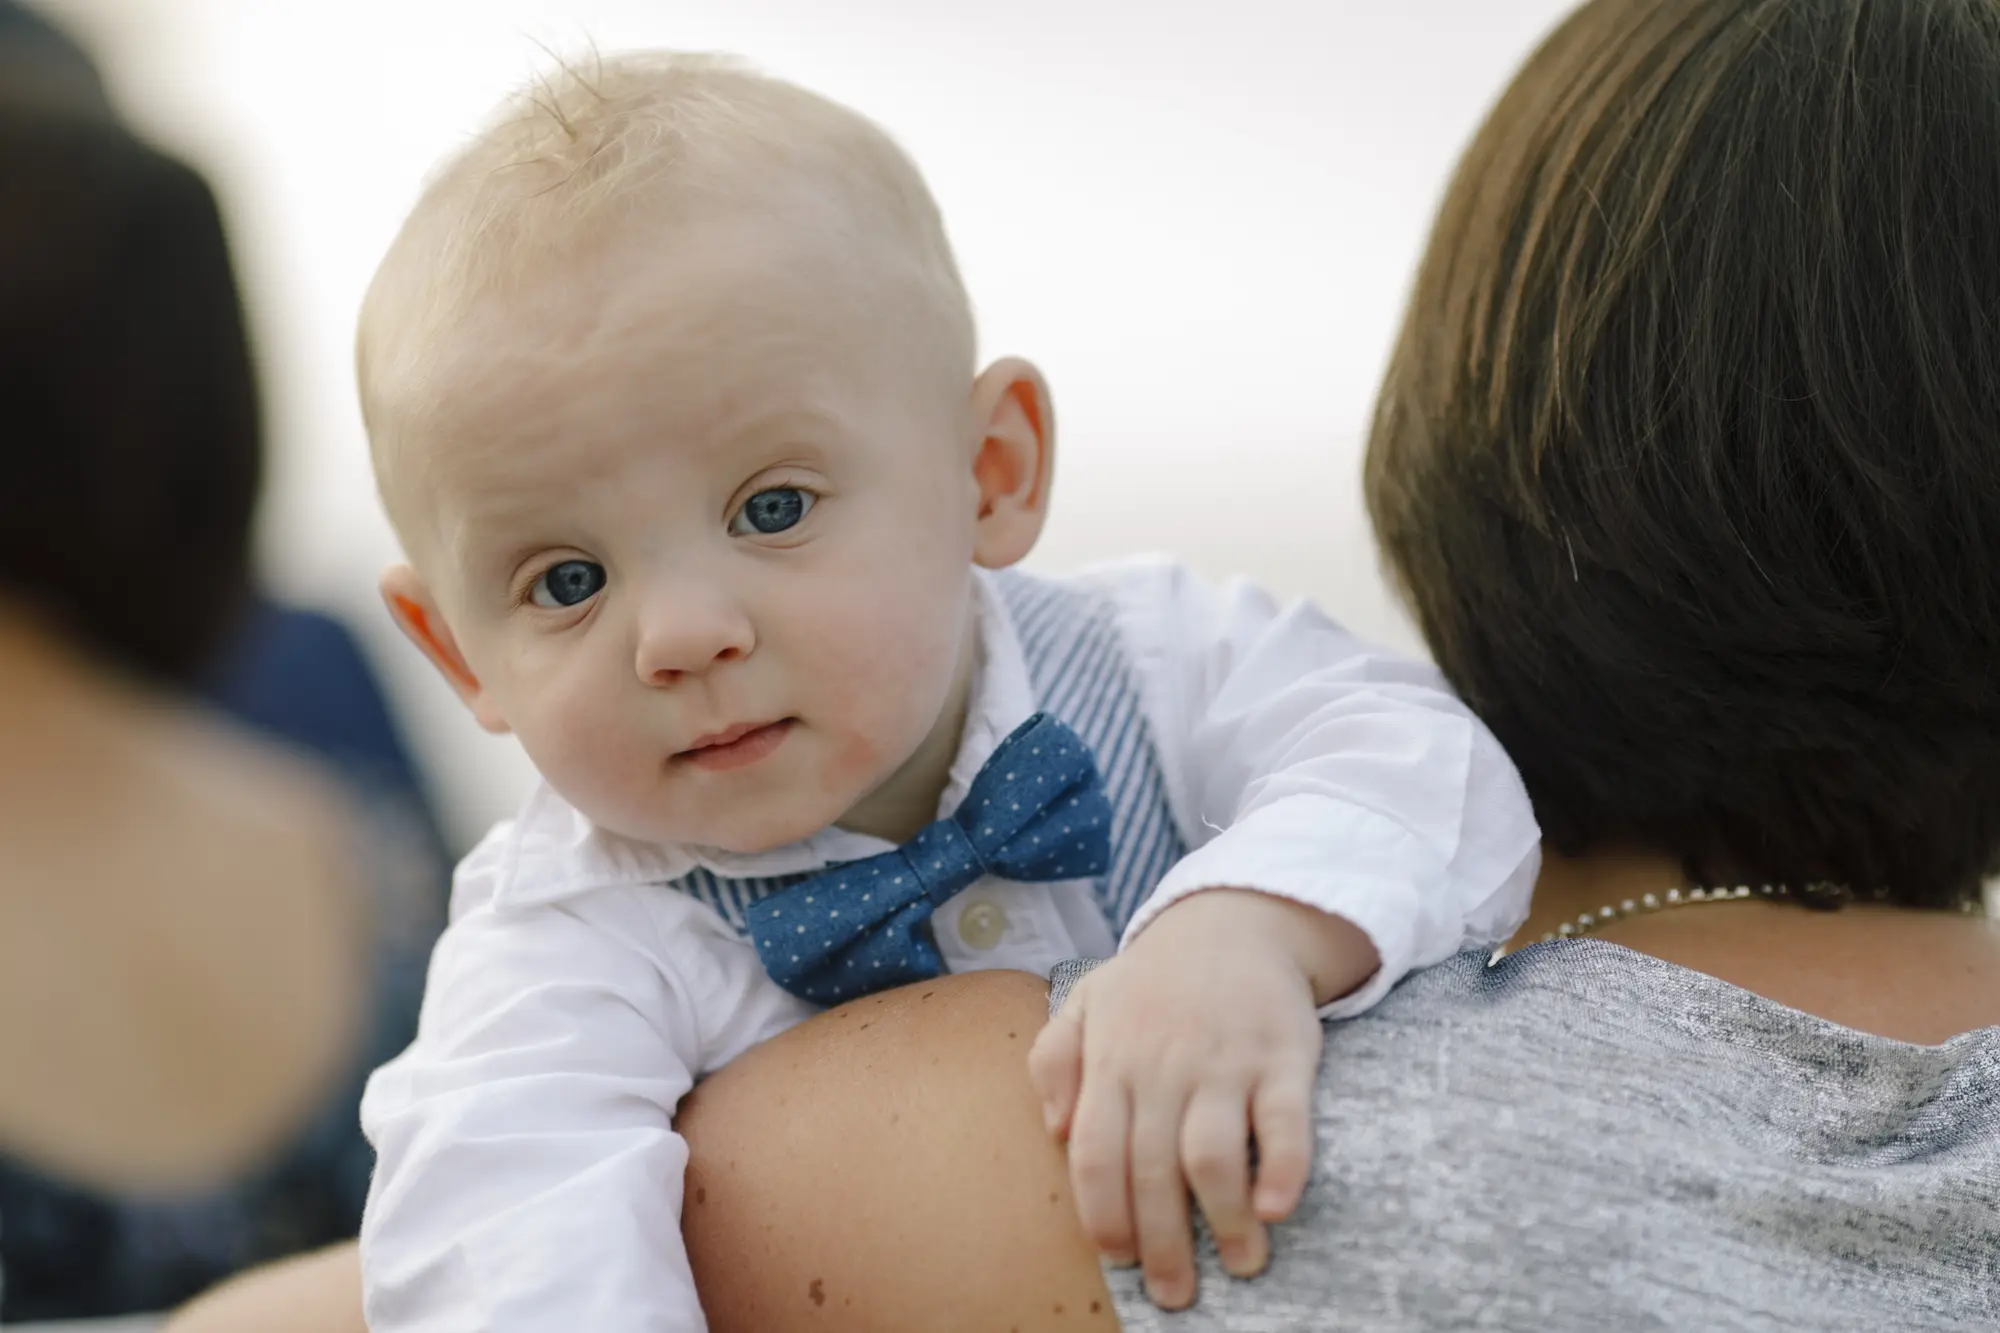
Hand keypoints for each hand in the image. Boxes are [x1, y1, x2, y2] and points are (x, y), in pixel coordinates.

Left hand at [1027, 890, 1377, 1309]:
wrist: (1234, 921)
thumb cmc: (1154, 979)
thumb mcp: (1086, 1001)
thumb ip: (1054, 1060)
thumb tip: (1052, 1130)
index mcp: (1112, 1060)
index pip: (1093, 1152)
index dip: (1102, 1214)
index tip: (1119, 1259)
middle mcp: (1163, 1066)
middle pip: (1151, 1172)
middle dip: (1162, 1245)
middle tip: (1177, 1294)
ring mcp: (1224, 1062)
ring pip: (1212, 1157)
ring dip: (1223, 1222)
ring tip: (1240, 1265)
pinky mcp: (1283, 1057)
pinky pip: (1284, 1122)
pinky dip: (1281, 1170)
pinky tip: (1276, 1209)